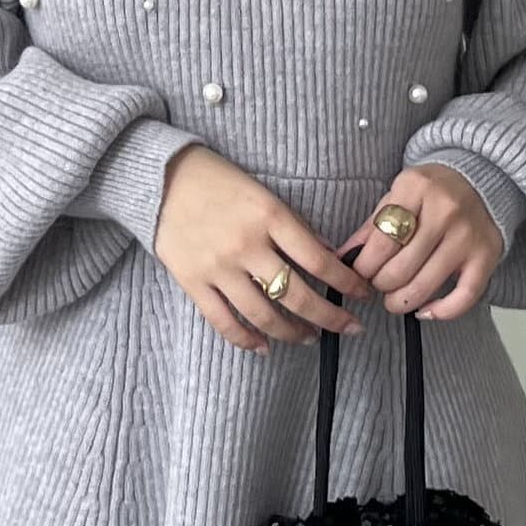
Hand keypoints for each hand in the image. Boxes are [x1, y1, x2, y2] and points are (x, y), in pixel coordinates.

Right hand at [153, 145, 373, 354]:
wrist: (162, 178)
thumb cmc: (219, 182)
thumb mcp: (264, 194)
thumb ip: (292, 227)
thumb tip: (327, 257)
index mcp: (269, 216)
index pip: (318, 258)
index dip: (345, 282)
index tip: (363, 294)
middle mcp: (246, 245)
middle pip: (296, 294)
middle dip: (329, 316)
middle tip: (349, 328)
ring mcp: (218, 267)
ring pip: (263, 314)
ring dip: (292, 332)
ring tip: (310, 337)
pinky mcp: (193, 282)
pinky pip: (223, 321)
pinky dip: (246, 339)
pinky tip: (265, 347)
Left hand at [336, 163, 504, 319]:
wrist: (480, 177)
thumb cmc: (431, 191)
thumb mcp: (396, 196)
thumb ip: (371, 227)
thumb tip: (341, 260)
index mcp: (416, 188)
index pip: (381, 242)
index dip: (364, 267)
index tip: (359, 274)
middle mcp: (445, 210)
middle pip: (401, 268)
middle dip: (380, 285)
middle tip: (378, 284)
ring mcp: (468, 235)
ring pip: (425, 285)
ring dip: (401, 301)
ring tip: (393, 300)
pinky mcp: (487, 255)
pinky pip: (465, 296)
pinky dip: (442, 312)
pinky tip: (424, 312)